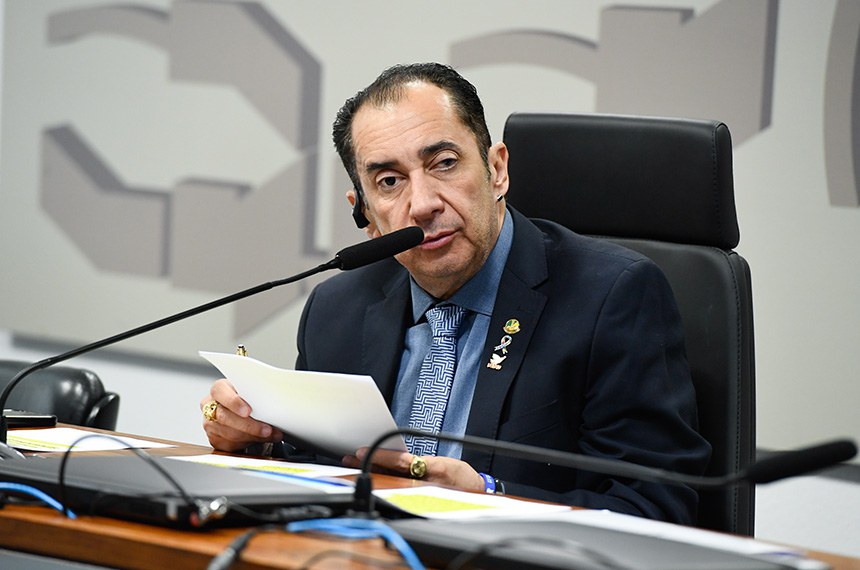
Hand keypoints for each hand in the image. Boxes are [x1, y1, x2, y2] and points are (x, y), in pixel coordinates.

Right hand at [200, 379, 283, 451]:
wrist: (241, 408)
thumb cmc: (248, 397)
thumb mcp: (251, 391)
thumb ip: (255, 395)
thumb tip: (272, 407)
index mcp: (218, 389)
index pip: (220, 392)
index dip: (234, 402)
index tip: (248, 411)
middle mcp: (210, 406)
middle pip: (225, 417)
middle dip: (249, 426)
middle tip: (268, 430)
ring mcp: (210, 423)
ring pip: (229, 434)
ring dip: (253, 437)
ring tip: (270, 435)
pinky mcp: (214, 439)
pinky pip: (230, 445)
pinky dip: (248, 443)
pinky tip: (259, 439)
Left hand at [343, 447, 484, 492]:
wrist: (476, 493)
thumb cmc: (460, 476)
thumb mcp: (444, 464)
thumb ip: (422, 462)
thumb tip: (394, 456)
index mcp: (433, 468)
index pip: (402, 460)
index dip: (381, 456)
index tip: (362, 450)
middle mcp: (424, 482)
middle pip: (391, 471)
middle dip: (369, 464)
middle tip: (350, 458)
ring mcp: (420, 492)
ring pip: (391, 480)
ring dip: (372, 472)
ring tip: (354, 465)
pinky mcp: (419, 499)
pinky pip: (397, 489)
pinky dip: (382, 481)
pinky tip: (371, 478)